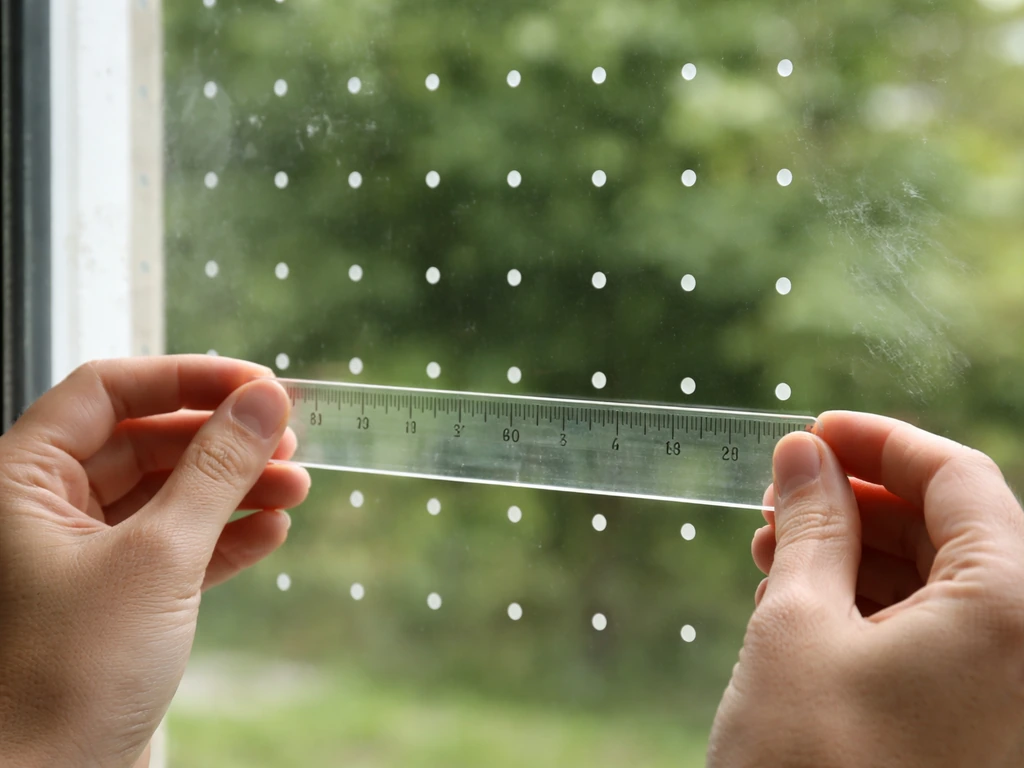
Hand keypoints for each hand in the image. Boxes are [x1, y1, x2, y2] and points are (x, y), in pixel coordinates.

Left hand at [0, 356, 310, 767]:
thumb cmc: (68, 674)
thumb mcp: (158, 556)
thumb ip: (216, 470)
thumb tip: (265, 401)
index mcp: (23, 479)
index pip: (107, 391)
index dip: (186, 378)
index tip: (256, 386)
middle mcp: (46, 507)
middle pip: (146, 440)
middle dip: (221, 440)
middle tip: (287, 439)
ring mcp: (84, 554)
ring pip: (168, 494)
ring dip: (235, 487)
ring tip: (297, 487)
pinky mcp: (116, 598)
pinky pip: (177, 545)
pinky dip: (226, 536)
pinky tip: (272, 533)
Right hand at [708, 411, 1023, 766]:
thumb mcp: (798, 627)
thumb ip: (811, 526)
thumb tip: (804, 453)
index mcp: (1014, 608)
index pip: (957, 477)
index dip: (878, 442)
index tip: (812, 431)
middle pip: (953, 532)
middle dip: (858, 504)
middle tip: (782, 500)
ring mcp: (1009, 698)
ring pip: (942, 589)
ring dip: (857, 558)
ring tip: (777, 555)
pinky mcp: (979, 732)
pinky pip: (938, 643)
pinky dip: (872, 613)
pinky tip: (804, 610)